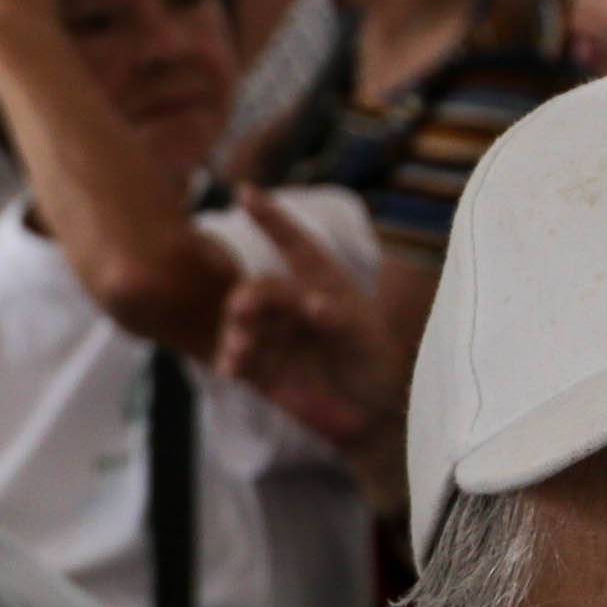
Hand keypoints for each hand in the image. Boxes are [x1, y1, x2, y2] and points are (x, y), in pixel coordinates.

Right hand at [212, 207, 402, 461]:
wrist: (371, 415)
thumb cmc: (375, 363)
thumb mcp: (363, 336)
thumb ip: (338, 317)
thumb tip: (312, 303)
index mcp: (321, 282)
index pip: (294, 244)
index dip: (271, 218)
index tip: (246, 192)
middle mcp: (292, 304)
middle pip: (261, 288)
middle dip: (251, 295)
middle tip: (243, 308)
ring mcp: (274, 335)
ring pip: (242, 322)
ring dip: (236, 330)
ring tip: (241, 348)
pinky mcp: (262, 368)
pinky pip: (237, 357)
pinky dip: (230, 358)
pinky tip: (231, 368)